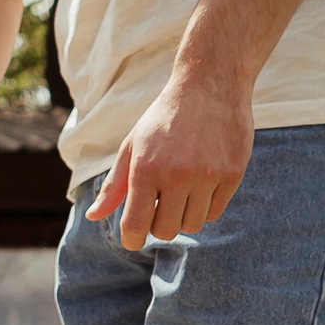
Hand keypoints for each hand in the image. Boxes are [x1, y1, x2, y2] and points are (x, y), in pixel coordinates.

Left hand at [87, 69, 252, 249]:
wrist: (211, 84)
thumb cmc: (165, 118)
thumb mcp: (132, 146)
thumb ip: (114, 185)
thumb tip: (92, 217)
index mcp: (146, 169)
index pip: (136, 225)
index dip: (132, 240)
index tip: (132, 241)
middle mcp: (177, 175)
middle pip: (166, 230)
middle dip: (158, 226)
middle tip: (158, 206)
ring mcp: (208, 175)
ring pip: (193, 225)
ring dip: (183, 217)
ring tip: (180, 193)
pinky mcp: (232, 174)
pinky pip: (215, 212)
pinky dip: (205, 207)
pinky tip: (200, 186)